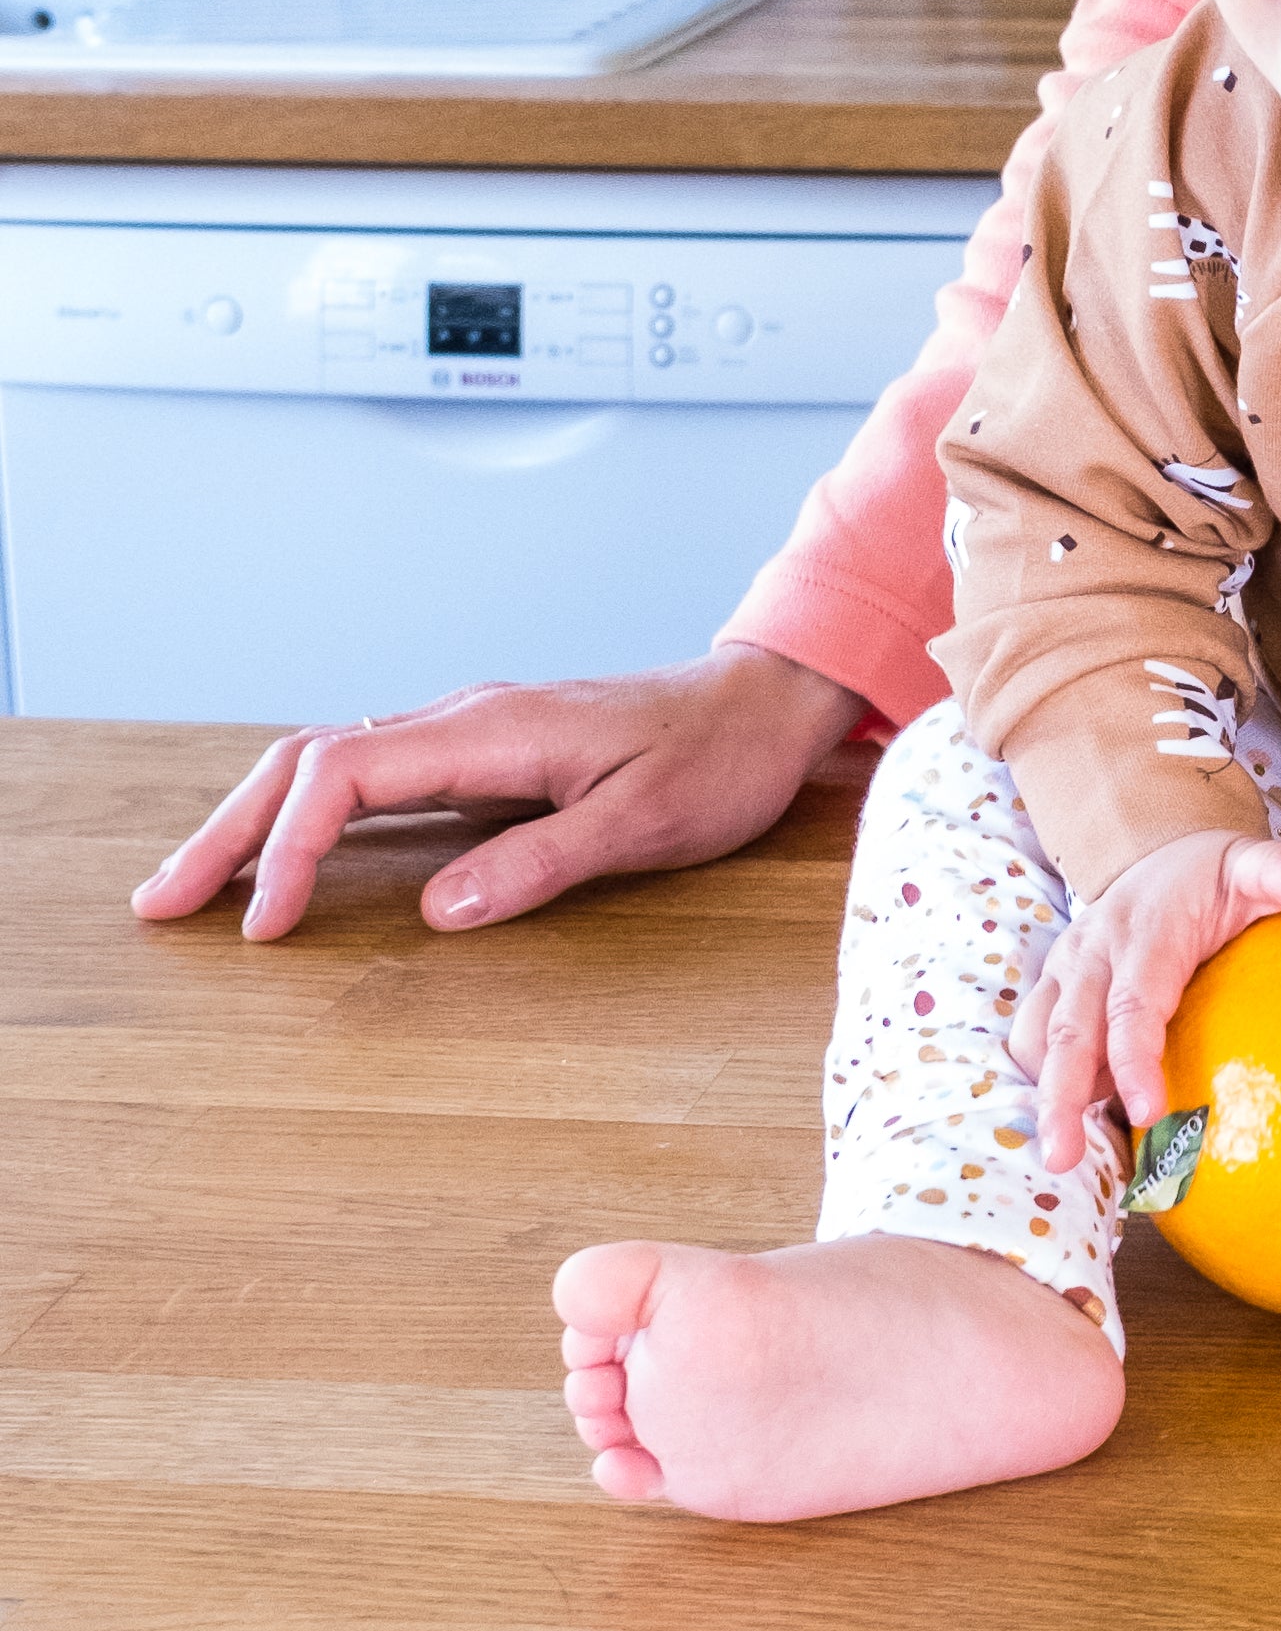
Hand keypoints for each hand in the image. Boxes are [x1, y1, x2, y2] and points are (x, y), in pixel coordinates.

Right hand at [131, 642, 867, 941]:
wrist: (766, 706)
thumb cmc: (720, 760)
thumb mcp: (648, 823)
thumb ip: (544, 861)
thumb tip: (442, 911)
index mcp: (494, 729)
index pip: (346, 776)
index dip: (291, 850)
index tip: (264, 924)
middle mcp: (467, 718)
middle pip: (309, 760)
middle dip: (230, 830)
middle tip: (163, 903)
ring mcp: (472, 729)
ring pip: (331, 761)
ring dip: (258, 820)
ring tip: (199, 886)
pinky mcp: (486, 749)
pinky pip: (373, 772)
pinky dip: (313, 811)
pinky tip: (291, 852)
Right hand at [1005, 830, 1280, 1174]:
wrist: (1162, 851)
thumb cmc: (1213, 876)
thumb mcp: (1251, 863)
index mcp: (1144, 931)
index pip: (1134, 1003)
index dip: (1135, 1058)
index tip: (1148, 1112)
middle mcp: (1093, 950)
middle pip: (1070, 1031)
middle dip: (1063, 1097)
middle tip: (1063, 1159)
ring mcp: (1066, 968)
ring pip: (1040, 1037)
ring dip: (1044, 1096)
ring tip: (1058, 1158)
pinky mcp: (1053, 985)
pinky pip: (1033, 1036)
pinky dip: (1040, 1080)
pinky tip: (1068, 1127)